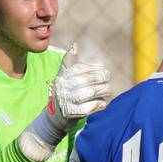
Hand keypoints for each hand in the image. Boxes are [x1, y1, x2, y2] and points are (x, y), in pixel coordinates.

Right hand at [20, 44, 111, 160]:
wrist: (55, 116)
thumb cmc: (65, 92)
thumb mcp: (64, 76)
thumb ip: (70, 61)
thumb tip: (73, 45)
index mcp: (62, 76)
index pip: (80, 69)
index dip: (94, 68)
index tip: (103, 68)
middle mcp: (63, 86)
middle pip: (86, 80)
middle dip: (100, 79)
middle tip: (107, 79)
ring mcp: (66, 100)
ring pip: (89, 93)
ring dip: (102, 92)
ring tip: (107, 91)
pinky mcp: (70, 113)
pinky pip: (88, 108)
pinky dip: (98, 105)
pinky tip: (103, 103)